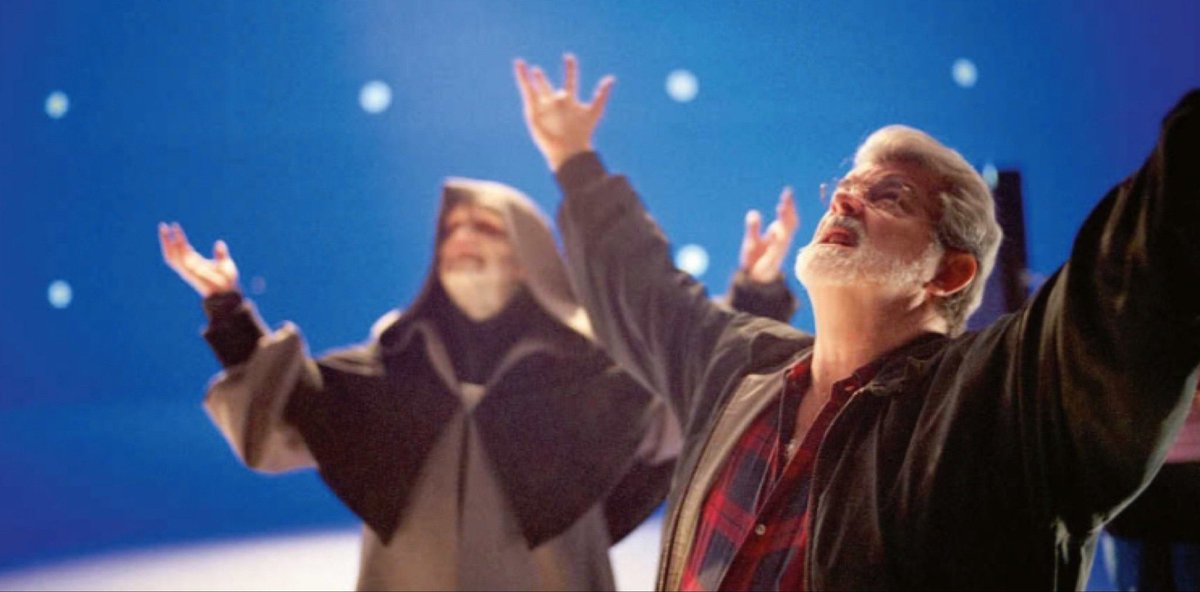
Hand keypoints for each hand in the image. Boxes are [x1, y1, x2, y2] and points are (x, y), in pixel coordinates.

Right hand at [159, 222, 239, 297]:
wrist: (228, 291)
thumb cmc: (226, 281)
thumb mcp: (224, 264)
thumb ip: (220, 254)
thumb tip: (219, 242)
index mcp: (195, 263)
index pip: (182, 249)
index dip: (178, 238)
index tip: (175, 226)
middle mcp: (189, 265)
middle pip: (172, 251)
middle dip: (166, 239)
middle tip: (162, 225)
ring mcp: (187, 269)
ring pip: (170, 254)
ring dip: (166, 241)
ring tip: (163, 228)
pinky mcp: (188, 271)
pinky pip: (176, 259)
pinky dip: (172, 248)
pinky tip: (173, 238)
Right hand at [514, 53, 614, 170]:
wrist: (569, 148)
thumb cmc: (583, 132)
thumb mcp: (595, 111)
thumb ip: (601, 95)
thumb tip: (612, 78)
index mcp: (569, 100)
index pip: (570, 81)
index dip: (569, 69)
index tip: (568, 57)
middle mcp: (556, 103)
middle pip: (548, 87)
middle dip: (542, 79)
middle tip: (537, 70)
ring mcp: (544, 106)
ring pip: (535, 88)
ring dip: (530, 78)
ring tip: (522, 65)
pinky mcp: (533, 110)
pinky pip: (527, 91)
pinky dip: (522, 79)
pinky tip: (520, 68)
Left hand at [740, 187, 798, 282]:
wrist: (755, 280)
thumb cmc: (757, 259)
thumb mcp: (752, 241)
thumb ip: (753, 228)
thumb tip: (753, 213)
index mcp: (779, 236)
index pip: (788, 219)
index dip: (789, 206)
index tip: (788, 193)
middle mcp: (781, 243)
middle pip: (790, 225)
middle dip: (789, 211)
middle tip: (787, 197)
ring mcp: (777, 252)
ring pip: (785, 236)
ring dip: (785, 221)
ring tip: (782, 208)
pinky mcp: (770, 261)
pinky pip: (775, 250)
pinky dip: (775, 240)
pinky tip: (775, 230)